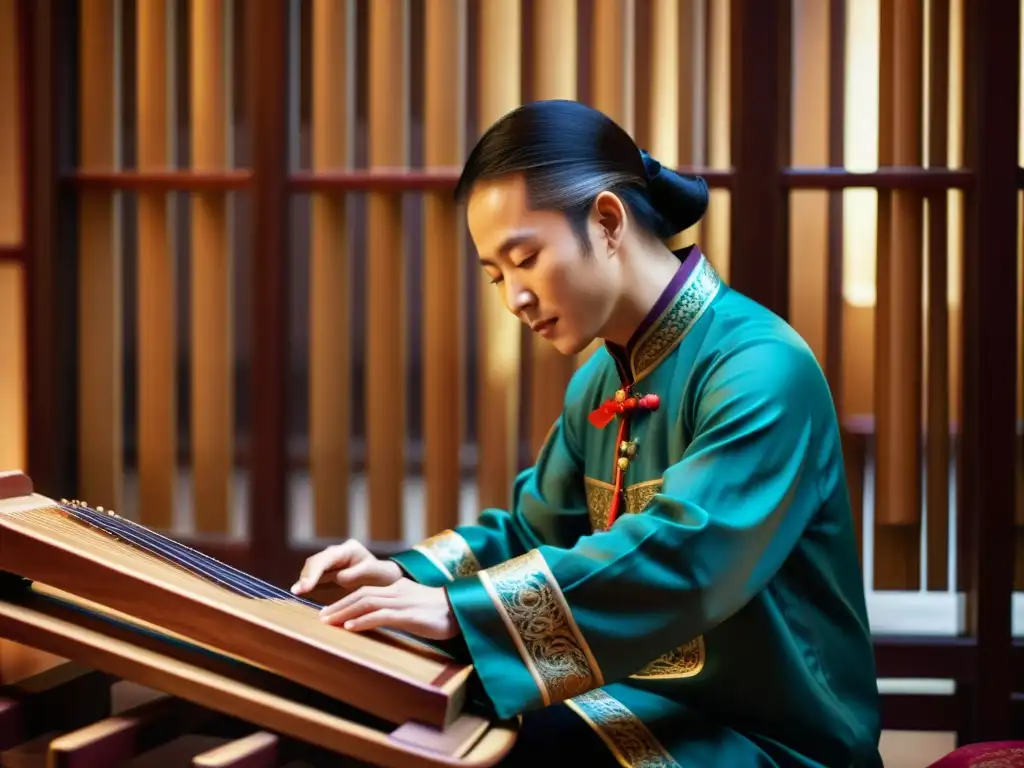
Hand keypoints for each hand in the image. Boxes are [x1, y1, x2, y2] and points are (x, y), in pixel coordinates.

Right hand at [291, 539, 402, 594]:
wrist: (385, 577)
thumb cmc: (382, 574)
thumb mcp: (373, 572)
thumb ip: (357, 573)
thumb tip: (339, 576)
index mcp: (349, 549)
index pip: (326, 559)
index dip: (314, 572)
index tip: (306, 586)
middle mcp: (338, 552)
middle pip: (316, 561)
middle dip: (306, 575)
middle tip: (297, 591)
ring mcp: (333, 560)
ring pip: (313, 567)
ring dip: (305, 579)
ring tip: (296, 592)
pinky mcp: (330, 570)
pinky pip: (316, 575)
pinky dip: (308, 582)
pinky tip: (299, 590)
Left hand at [319, 578, 459, 639]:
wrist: (463, 611)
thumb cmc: (440, 614)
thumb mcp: (414, 608)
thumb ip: (396, 611)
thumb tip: (376, 621)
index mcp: (397, 588)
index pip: (365, 591)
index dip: (344, 601)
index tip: (328, 612)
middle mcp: (397, 591)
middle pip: (361, 594)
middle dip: (339, 606)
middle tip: (320, 618)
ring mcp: (404, 602)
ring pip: (367, 602)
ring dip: (345, 612)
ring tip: (329, 623)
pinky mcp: (410, 615)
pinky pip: (382, 615)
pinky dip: (363, 620)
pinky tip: (350, 627)